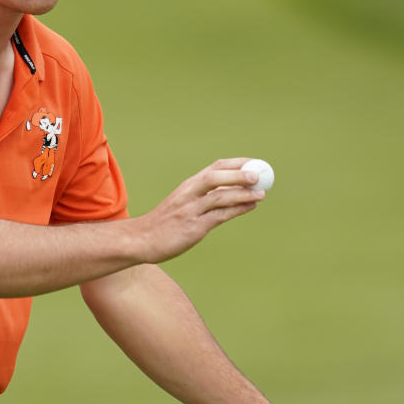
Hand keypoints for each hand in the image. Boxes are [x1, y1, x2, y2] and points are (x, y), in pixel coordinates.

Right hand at [134, 158, 265, 264]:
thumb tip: (235, 194)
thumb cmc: (165, 223)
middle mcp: (188, 194)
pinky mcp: (193, 227)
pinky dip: (236, 210)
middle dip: (238, 174)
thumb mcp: (183, 203)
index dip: (236, 164)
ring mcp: (190, 210)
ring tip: (261, 193)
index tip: (254, 163)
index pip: (214, 168)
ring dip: (242, 193)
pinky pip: (219, 216)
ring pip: (219, 197)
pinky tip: (249, 207)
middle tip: (259, 174)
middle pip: (215, 177)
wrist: (142, 240)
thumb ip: (205, 198)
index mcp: (188, 186)